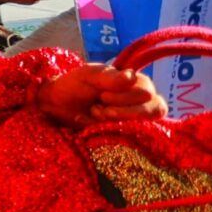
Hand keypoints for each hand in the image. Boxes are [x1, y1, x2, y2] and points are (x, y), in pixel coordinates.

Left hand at [38, 65, 166, 127]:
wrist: (57, 103)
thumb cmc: (76, 84)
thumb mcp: (89, 75)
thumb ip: (109, 76)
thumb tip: (132, 77)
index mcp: (137, 83)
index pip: (148, 94)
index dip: (126, 98)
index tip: (102, 96)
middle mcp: (142, 100)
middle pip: (154, 110)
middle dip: (124, 112)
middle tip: (100, 108)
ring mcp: (135, 118)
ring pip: (145, 124)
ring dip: (118, 120)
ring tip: (98, 114)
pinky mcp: (126, 131)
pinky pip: (133, 137)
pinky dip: (113, 130)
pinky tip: (97, 123)